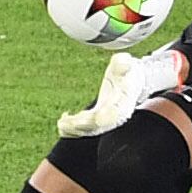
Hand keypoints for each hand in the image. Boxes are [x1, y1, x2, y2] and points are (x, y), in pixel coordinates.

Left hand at [56, 47, 186, 135]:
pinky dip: (71, 130)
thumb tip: (123, 62)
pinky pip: (82, 129)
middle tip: (71, 123)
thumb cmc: (126, 71)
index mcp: (123, 102)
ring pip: (89, 130)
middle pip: (101, 125)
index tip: (98, 118)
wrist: (129, 82)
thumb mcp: (126, 64)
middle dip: (86, 125)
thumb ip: (123, 64)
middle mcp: (114, 115)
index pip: (117, 112)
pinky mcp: (95, 120)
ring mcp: (104, 120)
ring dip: (75, 130)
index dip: (108, 116)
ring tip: (61, 124)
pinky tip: (61, 122)